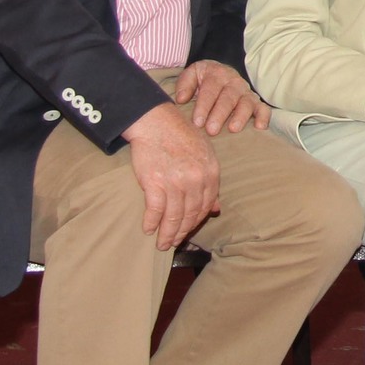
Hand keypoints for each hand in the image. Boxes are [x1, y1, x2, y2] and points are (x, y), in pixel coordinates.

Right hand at [123, 103, 221, 248]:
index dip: (196, 222)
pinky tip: (148, 229)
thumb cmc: (181, 136)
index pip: (206, 206)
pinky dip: (151, 222)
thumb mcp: (205, 155)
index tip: (188, 231)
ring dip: (167, 233)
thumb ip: (210, 183)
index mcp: (211, 173)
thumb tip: (216, 209)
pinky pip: (155, 210)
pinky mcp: (155, 183)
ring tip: (161, 243)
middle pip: (190, 215)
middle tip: (173, 243)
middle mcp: (196, 180)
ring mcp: (176, 182)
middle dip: (182, 232)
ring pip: (173, 217)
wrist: (157, 121)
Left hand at [173, 59, 268, 133]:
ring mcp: (246, 92)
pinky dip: (264, 117)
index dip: (204, 106)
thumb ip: (185, 85)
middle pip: (228, 97)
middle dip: (220, 114)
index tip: (197, 122)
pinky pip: (264, 108)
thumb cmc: (203, 80)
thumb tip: (181, 100)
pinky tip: (259, 128)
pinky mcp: (257, 102)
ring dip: (240, 116)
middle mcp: (234, 82)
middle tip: (211, 130)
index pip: (210, 89)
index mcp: (217, 73)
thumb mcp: (192, 75)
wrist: (220, 74)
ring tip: (233, 130)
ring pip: (246, 103)